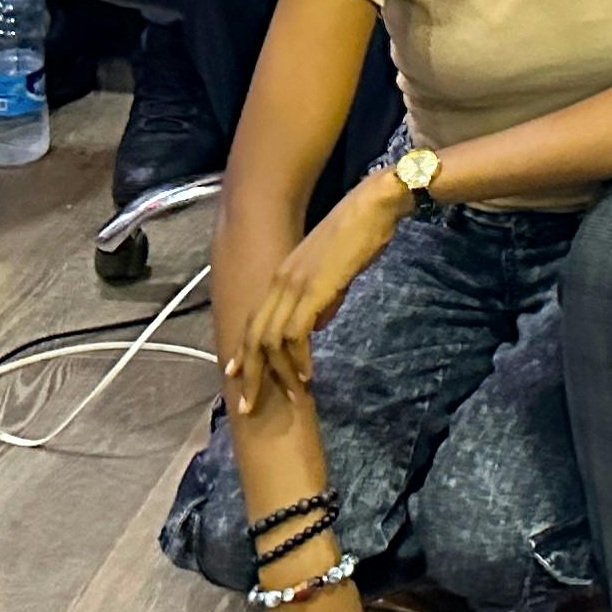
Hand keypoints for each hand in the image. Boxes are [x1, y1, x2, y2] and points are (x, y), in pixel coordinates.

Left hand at [229, 173, 399, 408]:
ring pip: (271, 340)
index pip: (253, 320)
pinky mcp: (312, 290)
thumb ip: (322, 297)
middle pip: (254, 336)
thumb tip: (318, 323)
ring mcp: (294, 285)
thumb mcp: (335, 270)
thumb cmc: (361, 233)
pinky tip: (307, 374)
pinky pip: (295, 334)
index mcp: (282, 275)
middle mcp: (280, 281)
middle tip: (249, 405)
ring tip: (291, 396)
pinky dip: (298, 358)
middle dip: (250, 375)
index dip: (243, 352)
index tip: (238, 377)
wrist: (374, 205)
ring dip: (278, 373)